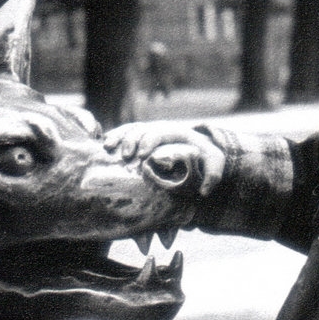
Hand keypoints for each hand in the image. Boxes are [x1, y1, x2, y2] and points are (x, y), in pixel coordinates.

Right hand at [105, 121, 224, 196]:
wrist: (197, 148)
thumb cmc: (205, 156)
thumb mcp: (214, 162)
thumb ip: (213, 174)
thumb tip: (204, 191)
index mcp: (175, 132)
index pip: (159, 132)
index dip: (149, 141)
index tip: (142, 156)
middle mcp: (159, 129)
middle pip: (141, 129)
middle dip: (131, 140)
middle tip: (126, 156)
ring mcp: (147, 131)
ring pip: (129, 128)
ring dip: (118, 137)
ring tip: (108, 148)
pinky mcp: (139, 137)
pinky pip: (123, 132)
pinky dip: (113, 137)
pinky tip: (104, 146)